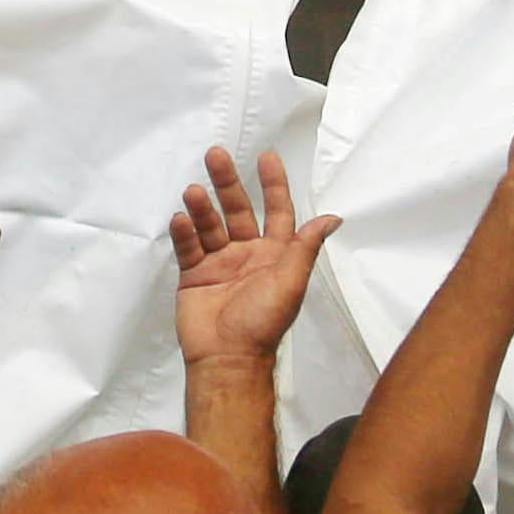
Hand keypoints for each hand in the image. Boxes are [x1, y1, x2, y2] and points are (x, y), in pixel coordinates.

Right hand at [169, 144, 331, 370]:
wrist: (228, 357)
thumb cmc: (263, 322)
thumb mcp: (290, 282)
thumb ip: (305, 247)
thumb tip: (333, 218)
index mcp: (274, 255)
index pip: (277, 212)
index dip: (274, 185)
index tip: (267, 157)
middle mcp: (247, 254)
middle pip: (238, 210)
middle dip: (228, 183)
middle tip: (216, 155)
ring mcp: (219, 263)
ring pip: (210, 225)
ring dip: (202, 207)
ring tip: (192, 192)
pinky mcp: (194, 275)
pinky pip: (189, 247)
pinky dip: (184, 232)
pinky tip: (180, 219)